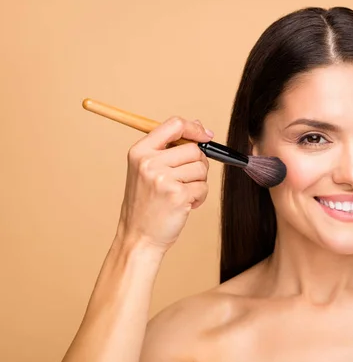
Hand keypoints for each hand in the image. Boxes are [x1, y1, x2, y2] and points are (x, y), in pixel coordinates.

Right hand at [115, 116, 212, 251]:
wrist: (138, 237)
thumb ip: (169, 148)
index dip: (194, 128)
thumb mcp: (147, 170)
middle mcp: (149, 163)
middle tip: (185, 180)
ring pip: (202, 168)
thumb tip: (199, 128)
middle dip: (198, 164)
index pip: (174, 124)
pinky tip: (185, 205)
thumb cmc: (146, 204)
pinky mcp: (178, 195)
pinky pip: (204, 187)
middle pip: (194, 149)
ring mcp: (163, 179)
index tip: (205, 135)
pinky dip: (200, 197)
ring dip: (198, 182)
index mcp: (140, 152)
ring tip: (182, 194)